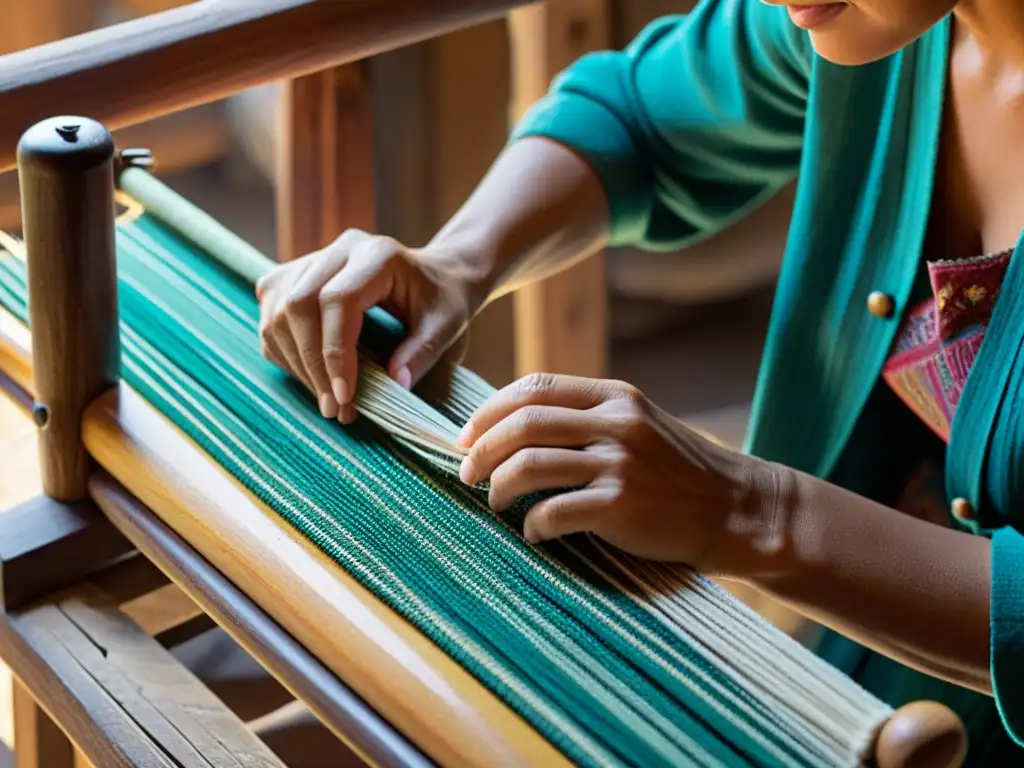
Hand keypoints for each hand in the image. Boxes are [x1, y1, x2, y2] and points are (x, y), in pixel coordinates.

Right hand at [256, 229, 477, 421]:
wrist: (436, 276)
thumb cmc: (442, 301)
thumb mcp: (447, 326)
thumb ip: (423, 353)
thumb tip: (394, 385)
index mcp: (377, 255)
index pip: (338, 300)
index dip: (335, 351)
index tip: (345, 396)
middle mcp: (340, 250)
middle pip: (299, 305)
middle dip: (312, 364)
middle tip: (335, 408)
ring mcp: (313, 260)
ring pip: (278, 312)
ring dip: (296, 363)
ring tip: (327, 400)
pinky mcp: (295, 276)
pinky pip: (272, 315)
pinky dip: (284, 352)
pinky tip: (312, 376)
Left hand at [457, 373, 780, 577]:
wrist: (736, 509)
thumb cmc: (677, 471)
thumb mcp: (637, 425)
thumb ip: (587, 418)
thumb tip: (514, 428)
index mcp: (614, 396)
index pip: (533, 387)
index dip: (489, 410)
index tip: (466, 436)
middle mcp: (615, 423)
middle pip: (523, 424)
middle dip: (482, 449)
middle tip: (466, 473)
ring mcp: (619, 464)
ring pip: (530, 464)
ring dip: (499, 486)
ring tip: (494, 502)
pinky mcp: (622, 506)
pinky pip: (554, 512)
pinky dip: (533, 524)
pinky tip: (534, 533)